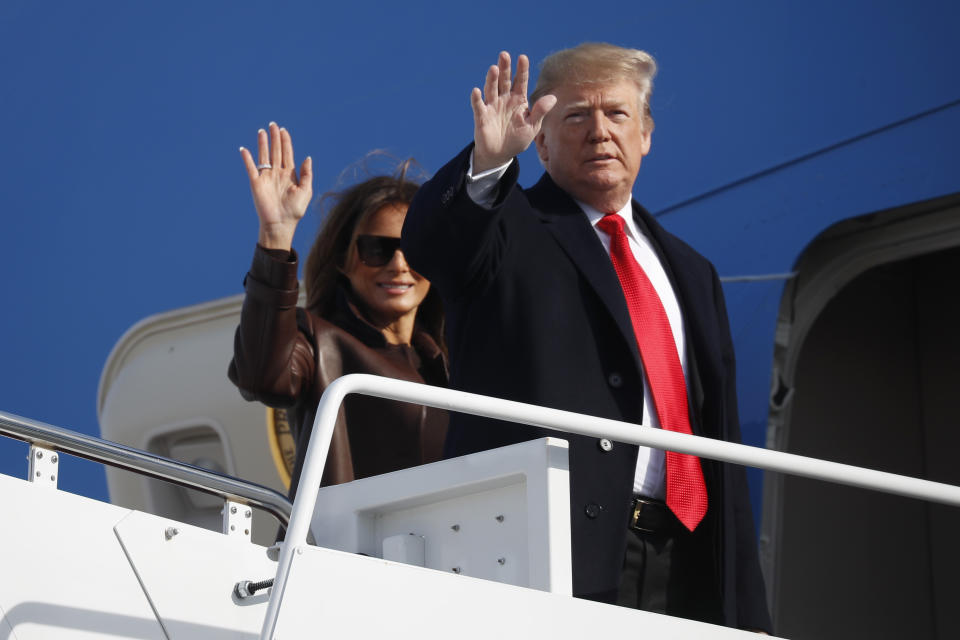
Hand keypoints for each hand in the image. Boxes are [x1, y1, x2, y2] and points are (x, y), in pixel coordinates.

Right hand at [240, 122, 312, 250]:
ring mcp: (266, 177)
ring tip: (262, 131)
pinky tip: (244, 149)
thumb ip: (306, 174)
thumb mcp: (306, 191)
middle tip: (273, 124)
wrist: (281, 224)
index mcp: (290, 174)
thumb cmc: (295, 210)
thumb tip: (307, 157)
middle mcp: (277, 173)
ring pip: (264, 156)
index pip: (287, 153)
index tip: (284, 130)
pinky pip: (250, 168)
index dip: (286, 141)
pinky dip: (247, 159)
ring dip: (263, 144)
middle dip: (275, 138)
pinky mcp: (256, 183)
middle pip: (276, 151)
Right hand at [470, 52, 556, 172]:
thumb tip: (553, 98)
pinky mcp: (482, 117)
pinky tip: (476, 91)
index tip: (522, 57)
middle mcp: (505, 99)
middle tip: (504, 54)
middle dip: (504, 68)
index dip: (521, 70)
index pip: (521, 81)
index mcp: (519, 100)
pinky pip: (478, 106)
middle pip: (505, 80)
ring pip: (492, 89)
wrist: (500, 154)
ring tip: (493, 69)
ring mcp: (492, 106)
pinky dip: (476, 99)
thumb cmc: (517, 139)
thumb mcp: (532, 126)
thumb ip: (540, 111)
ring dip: (491, 80)